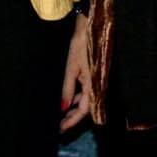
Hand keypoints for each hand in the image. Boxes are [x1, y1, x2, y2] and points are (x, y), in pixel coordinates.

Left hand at [60, 13, 91, 132]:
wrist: (90, 27)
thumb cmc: (80, 46)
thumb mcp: (70, 67)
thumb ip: (67, 88)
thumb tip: (63, 108)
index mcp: (93, 85)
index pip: (84, 110)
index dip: (73, 121)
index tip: (61, 129)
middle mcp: (96, 85)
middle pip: (86, 108)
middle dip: (73, 118)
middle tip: (59, 125)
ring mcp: (95, 81)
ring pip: (86, 101)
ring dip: (74, 109)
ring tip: (61, 115)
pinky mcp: (92, 76)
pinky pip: (86, 92)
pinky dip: (76, 98)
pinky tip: (67, 101)